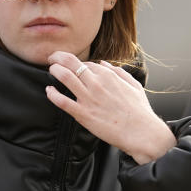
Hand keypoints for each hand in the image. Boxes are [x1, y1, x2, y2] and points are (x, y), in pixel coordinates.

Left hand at [46, 51, 175, 163]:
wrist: (142, 133)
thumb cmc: (140, 111)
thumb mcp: (134, 86)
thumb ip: (119, 72)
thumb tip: (103, 64)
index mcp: (109, 75)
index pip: (86, 63)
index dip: (77, 63)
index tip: (72, 66)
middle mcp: (97, 83)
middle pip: (71, 62)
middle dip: (58, 57)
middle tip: (52, 57)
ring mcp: (89, 98)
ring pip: (64, 76)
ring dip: (55, 70)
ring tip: (51, 69)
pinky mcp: (83, 114)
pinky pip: (62, 101)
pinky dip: (52, 94)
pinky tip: (49, 91)